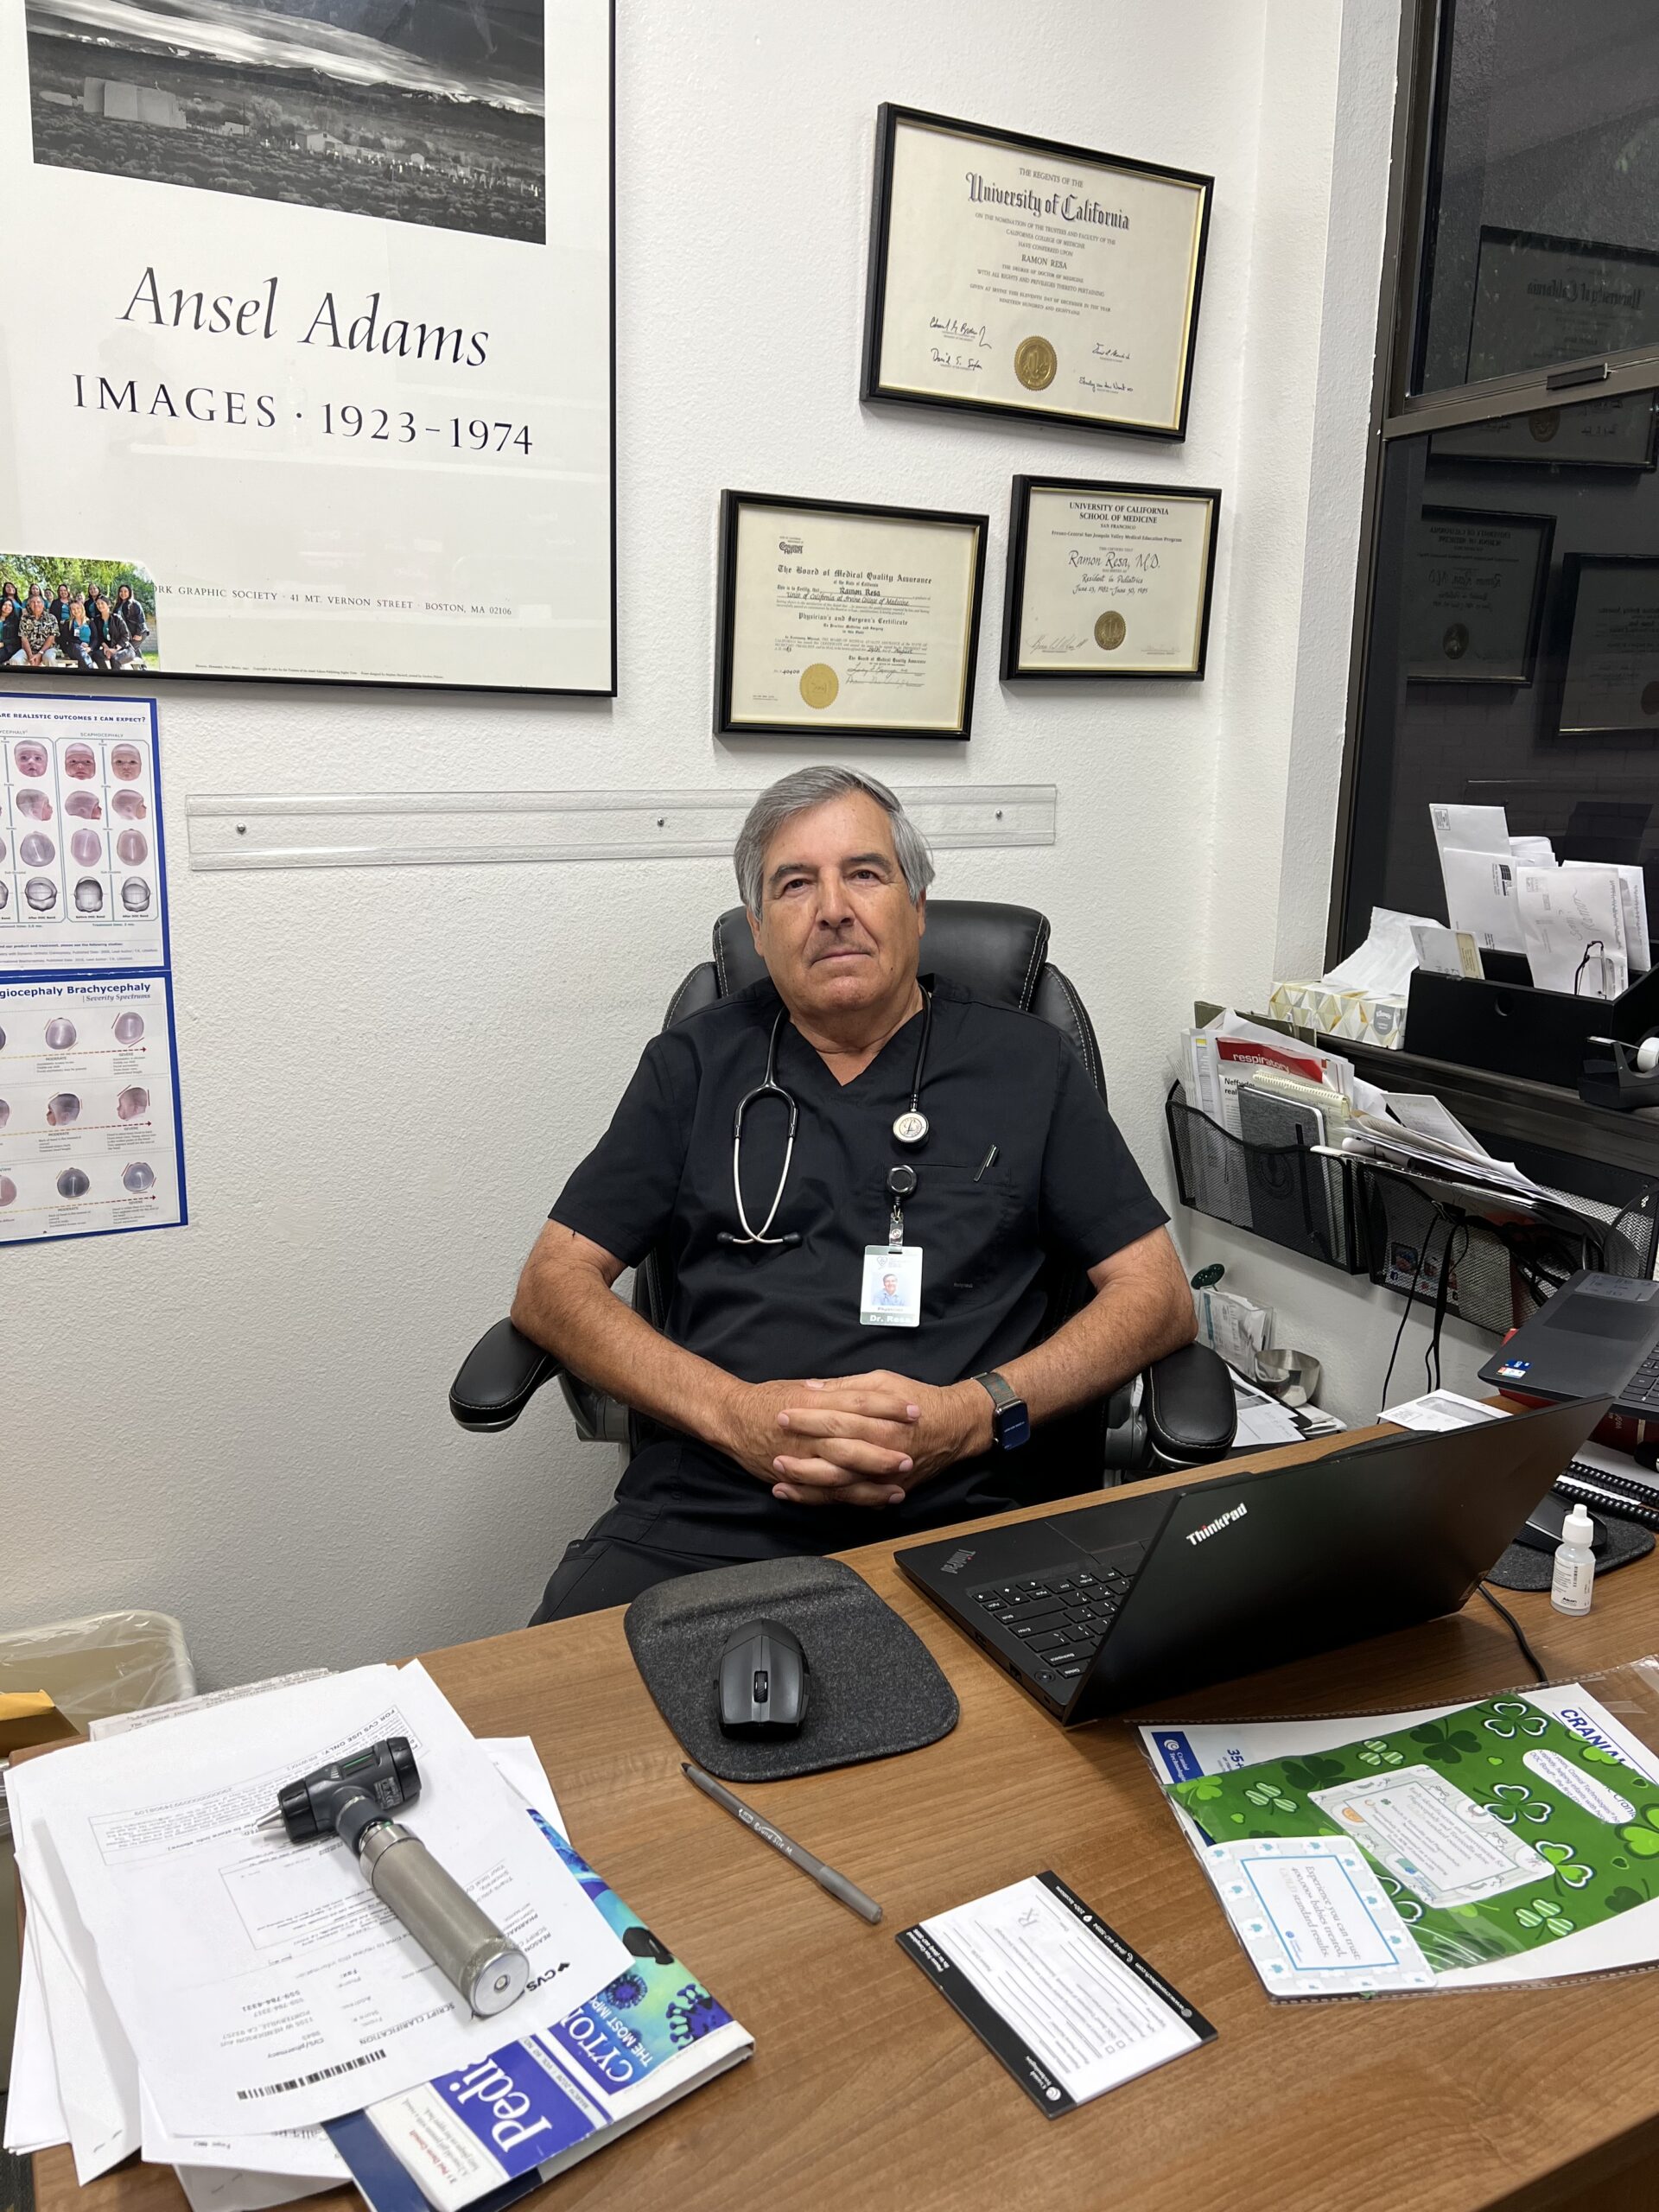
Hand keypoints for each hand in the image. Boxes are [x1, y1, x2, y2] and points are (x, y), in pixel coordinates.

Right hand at [712, 1377, 919, 1506]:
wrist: (730, 1418)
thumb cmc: (766, 1399)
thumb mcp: (801, 1387)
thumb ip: (830, 1390)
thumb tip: (856, 1391)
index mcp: (815, 1402)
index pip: (859, 1402)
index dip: (888, 1407)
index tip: (913, 1409)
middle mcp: (810, 1432)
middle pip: (853, 1441)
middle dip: (883, 1451)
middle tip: (911, 1455)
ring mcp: (802, 1458)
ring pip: (842, 1472)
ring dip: (871, 1482)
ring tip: (898, 1487)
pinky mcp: (794, 1478)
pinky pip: (825, 1493)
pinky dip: (848, 1498)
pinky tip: (872, 1503)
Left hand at [771, 1370, 991, 1508]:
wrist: (955, 1428)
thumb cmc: (919, 1400)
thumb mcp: (884, 1381)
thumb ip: (847, 1388)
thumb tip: (812, 1388)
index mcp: (880, 1421)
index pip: (837, 1420)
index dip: (808, 1418)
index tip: (782, 1414)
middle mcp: (882, 1452)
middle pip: (835, 1457)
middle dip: (802, 1456)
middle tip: (774, 1451)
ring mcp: (884, 1477)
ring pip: (840, 1486)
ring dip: (807, 1484)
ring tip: (778, 1479)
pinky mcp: (886, 1491)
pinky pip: (851, 1500)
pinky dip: (824, 1500)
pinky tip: (800, 1496)